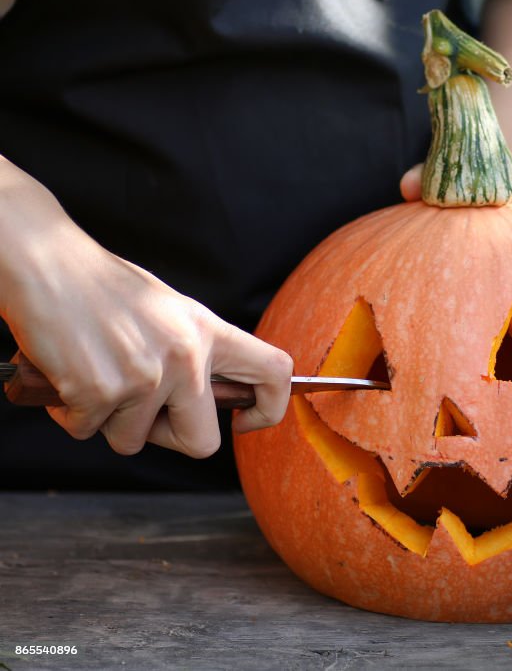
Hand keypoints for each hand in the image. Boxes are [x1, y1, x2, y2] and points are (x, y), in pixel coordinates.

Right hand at [0, 159, 292, 456]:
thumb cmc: (100, 289)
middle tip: (141, 414)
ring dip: (108, 421)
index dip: (269, 408)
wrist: (44, 262)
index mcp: (207, 331)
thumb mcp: (167, 312)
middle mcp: (186, 356)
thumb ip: (193, 353)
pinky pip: (87, 430)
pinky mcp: (100, 391)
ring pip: (133, 440)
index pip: (275, 372)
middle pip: (202, 442)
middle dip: (168, 438)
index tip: (243, 420)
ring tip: (93, 375)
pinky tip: (65, 375)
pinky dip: (70, 413)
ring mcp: (145, 376)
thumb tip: (208, 401)